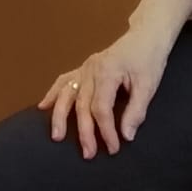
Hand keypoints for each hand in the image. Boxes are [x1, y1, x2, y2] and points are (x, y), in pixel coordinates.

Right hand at [38, 24, 173, 159]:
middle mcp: (91, 70)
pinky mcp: (83, 68)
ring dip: (59, 116)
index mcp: (107, 73)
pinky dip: (52, 94)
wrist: (145, 36)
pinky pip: (64, 81)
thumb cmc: (149, 59)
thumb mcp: (148, 86)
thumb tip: (126, 136)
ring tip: (57, 136)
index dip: (106, 131)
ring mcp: (85, 68)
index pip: (101, 108)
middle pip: (82, 105)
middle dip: (84, 131)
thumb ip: (136, 111)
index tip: (113, 148)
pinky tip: (43, 107)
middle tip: (88, 154)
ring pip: (66, 94)